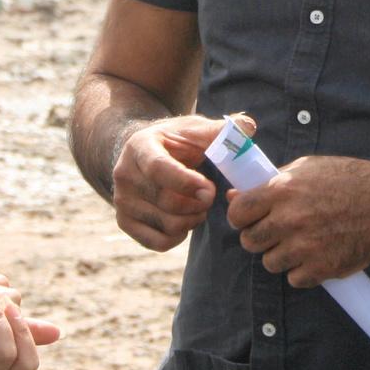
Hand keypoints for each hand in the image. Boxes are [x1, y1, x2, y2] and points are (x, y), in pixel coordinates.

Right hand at [112, 114, 238, 250]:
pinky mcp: (124, 221)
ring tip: (199, 206)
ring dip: (193, 220)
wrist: (143, 155)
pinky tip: (185, 221)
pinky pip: (156, 242)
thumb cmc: (176, 141)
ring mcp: (121, 200)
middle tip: (210, 196)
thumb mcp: (195, 129)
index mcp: (140, 146)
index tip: (210, 189)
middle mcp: (124, 174)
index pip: (158, 169)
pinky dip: (178, 236)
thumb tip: (248, 127)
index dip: (186, 182)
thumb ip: (221, 130)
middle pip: (166, 201)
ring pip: (166, 224)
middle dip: (198, 203)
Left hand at [227, 155, 369, 286]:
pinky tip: (317, 254)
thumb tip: (235, 195)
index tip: (248, 218)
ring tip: (302, 242)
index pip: (238, 212)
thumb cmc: (348, 180)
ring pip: (270, 263)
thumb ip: (271, 182)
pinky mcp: (322, 268)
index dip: (240, 217)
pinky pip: (295, 278)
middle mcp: (290, 219)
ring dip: (282, 256)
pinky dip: (303, 271)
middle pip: (250, 241)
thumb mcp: (308, 169)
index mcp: (283, 190)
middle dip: (260, 238)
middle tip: (278, 231)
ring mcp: (305, 246)